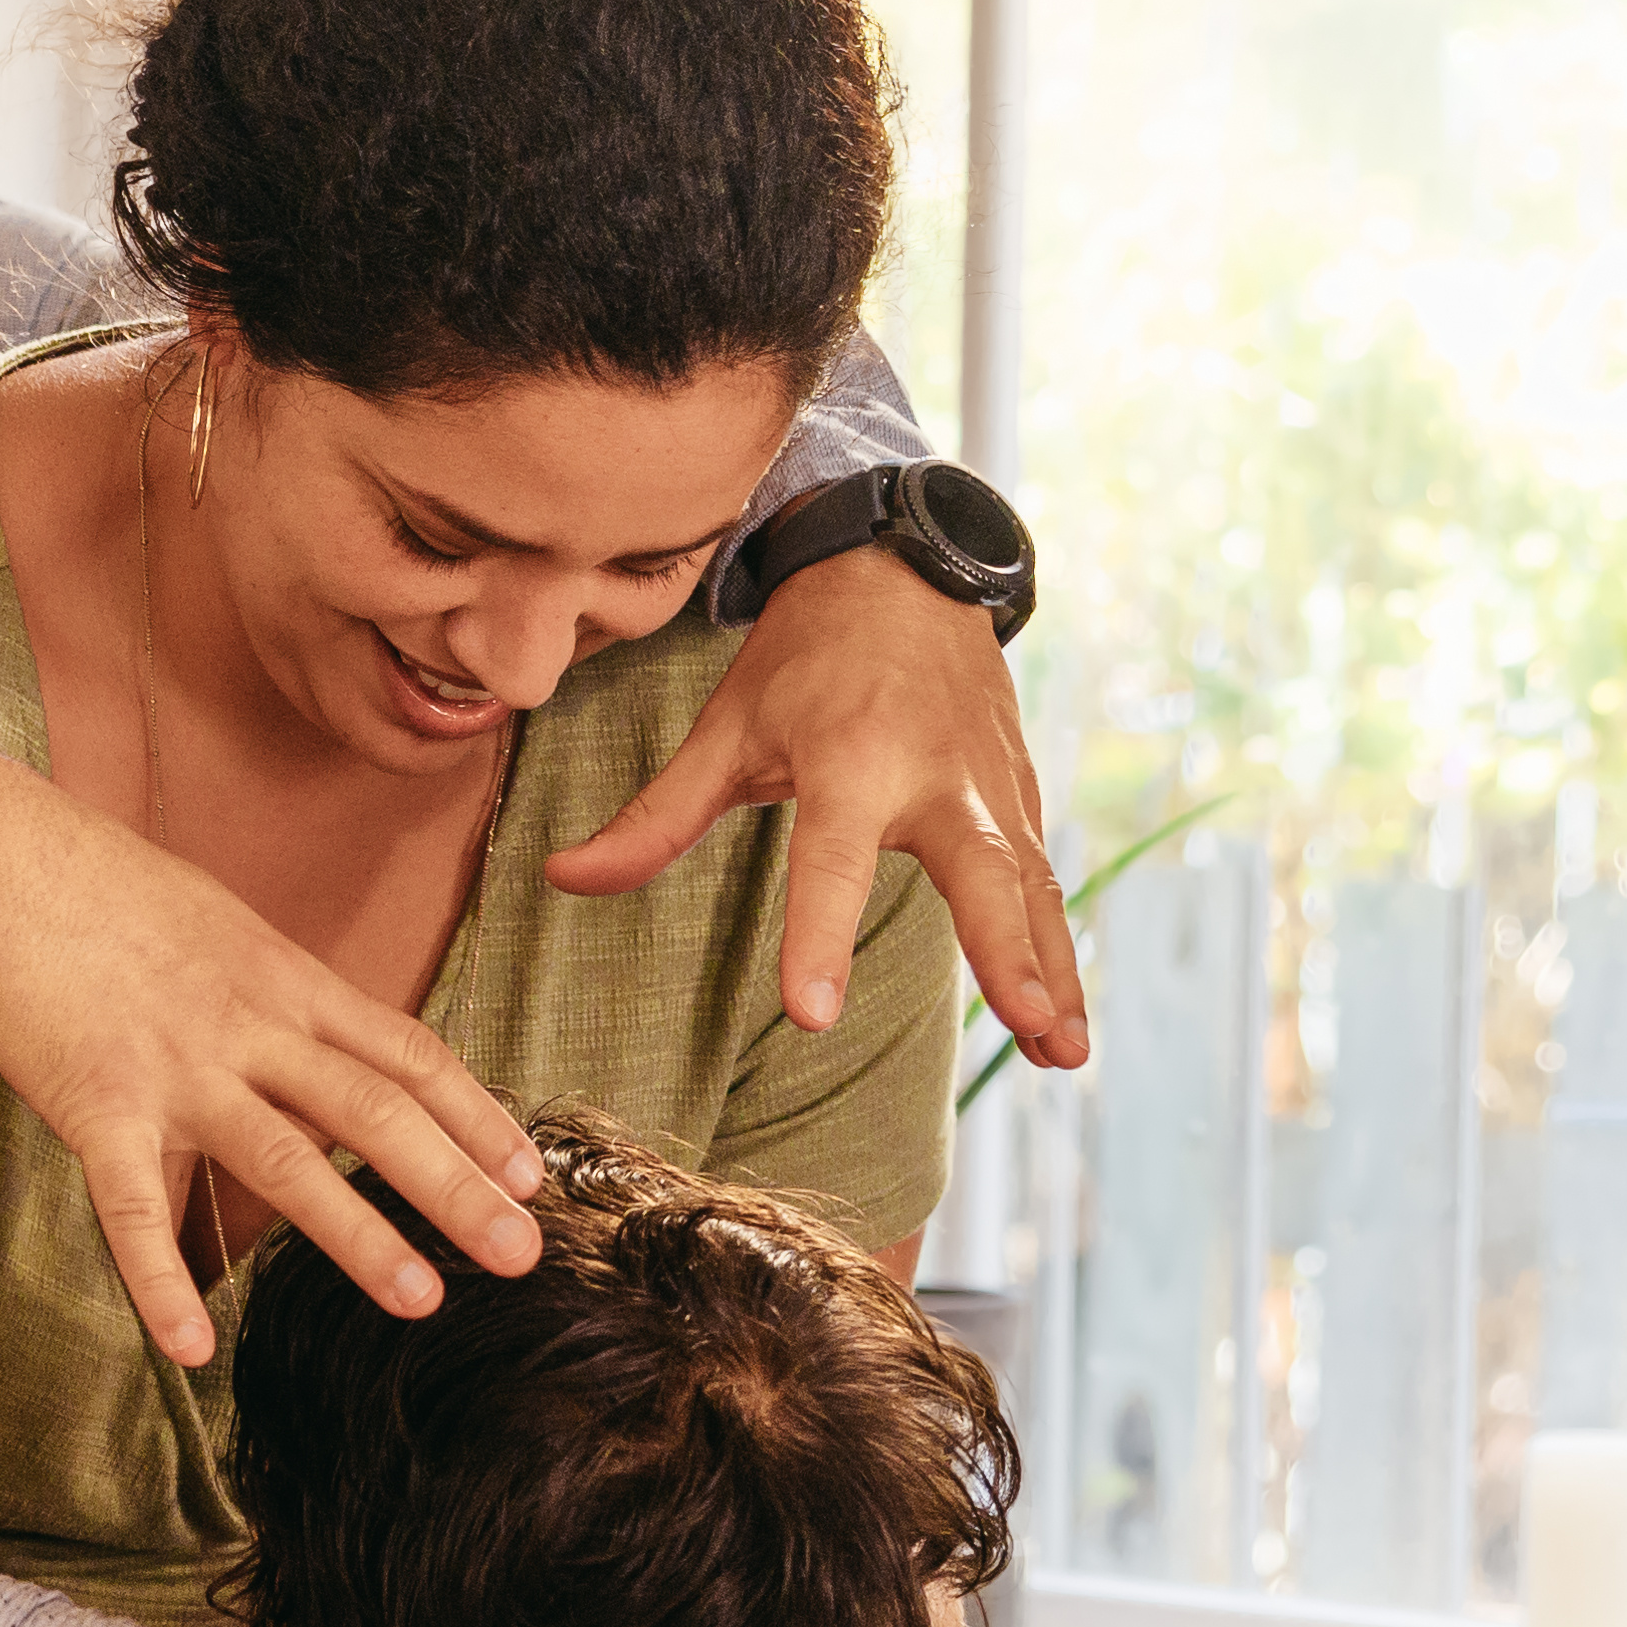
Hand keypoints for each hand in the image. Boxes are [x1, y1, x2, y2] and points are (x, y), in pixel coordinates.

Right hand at [0, 744, 546, 1366]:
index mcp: (285, 980)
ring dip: (357, 1235)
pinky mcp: (96, 1105)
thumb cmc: (102, 894)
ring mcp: (175, 1067)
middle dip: (455, 1185)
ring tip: (421, 1301)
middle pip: (373, 1111)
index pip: (405, 1052)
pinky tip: (190, 1349)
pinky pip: (134, 1209)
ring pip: (284, 1160)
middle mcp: (248, 1024)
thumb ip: (277, 996)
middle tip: (523, 1253)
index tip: (530, 1173)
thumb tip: (330, 1051)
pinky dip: (161, 1283)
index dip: (474, 1115)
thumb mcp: (220, 927)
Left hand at [540, 546, 1090, 1068]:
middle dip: (1005, 951)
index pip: (828, 861)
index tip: (812, 1015)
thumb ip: (655, 817)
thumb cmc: (804, 661)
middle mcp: (934, 775)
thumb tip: (562, 878)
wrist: (903, 572)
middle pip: (978, 870)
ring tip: (1065, 1054)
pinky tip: (1063, 1018)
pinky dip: (1057, 946)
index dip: (817, 937)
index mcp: (848, 760)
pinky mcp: (1020, 794)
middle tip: (1028, 1024)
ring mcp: (990, 785)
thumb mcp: (725, 728)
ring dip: (1052, 970)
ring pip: (1029, 886)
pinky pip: (1042, 878)